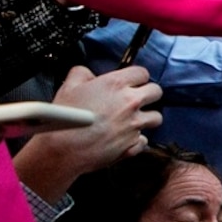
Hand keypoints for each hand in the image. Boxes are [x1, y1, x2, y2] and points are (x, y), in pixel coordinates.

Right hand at [12, 63, 162, 201]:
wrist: (64, 148)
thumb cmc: (65, 118)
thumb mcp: (69, 85)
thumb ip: (82, 73)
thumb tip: (87, 74)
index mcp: (116, 85)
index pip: (142, 73)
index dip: (136, 77)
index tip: (132, 81)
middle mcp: (130, 103)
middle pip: (156, 92)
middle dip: (148, 94)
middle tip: (138, 98)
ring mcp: (134, 125)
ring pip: (157, 117)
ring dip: (148, 117)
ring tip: (134, 119)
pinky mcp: (133, 144)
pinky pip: (144, 140)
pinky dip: (136, 140)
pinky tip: (125, 138)